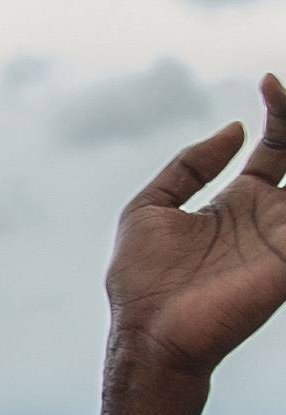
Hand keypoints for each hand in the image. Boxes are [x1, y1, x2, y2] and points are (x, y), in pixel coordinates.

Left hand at [90, 78, 285, 414]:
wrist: (148, 334)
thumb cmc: (142, 280)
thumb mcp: (151, 207)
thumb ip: (188, 166)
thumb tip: (233, 130)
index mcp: (237, 204)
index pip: (276, 149)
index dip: (280, 112)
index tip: (268, 80)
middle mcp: (267, 218)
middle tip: (284, 87)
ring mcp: (283, 239)